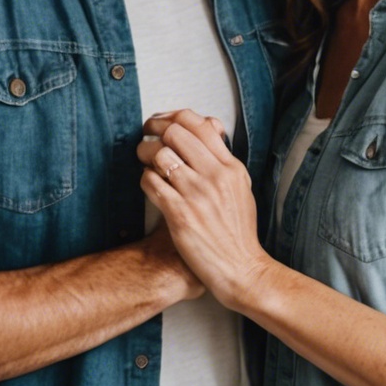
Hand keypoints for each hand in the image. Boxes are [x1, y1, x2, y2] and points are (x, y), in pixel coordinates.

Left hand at [135, 110, 271, 311]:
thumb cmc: (238, 232)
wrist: (241, 269)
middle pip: (176, 133)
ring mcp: (197, 194)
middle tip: (146, 137)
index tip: (161, 122)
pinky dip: (145, 179)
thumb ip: (224, 159)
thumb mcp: (241, 188)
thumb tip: (211, 128)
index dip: (173, 116)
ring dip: (145, 154)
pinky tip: (150, 185)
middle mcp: (215, 176)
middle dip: (154, 131)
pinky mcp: (180, 214)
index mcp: (231, 167)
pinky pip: (151, 182)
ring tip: (144, 161)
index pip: (200, 123)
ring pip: (159, 155)